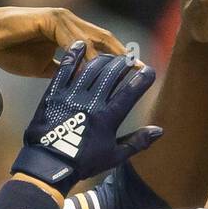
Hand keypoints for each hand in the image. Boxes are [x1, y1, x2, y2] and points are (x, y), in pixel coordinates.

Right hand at [0, 6, 125, 77]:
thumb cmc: (12, 49)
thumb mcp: (44, 66)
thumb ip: (62, 72)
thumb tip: (78, 88)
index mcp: (73, 34)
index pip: (104, 47)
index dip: (121, 61)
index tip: (137, 77)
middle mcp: (71, 23)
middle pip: (105, 40)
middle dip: (124, 57)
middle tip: (141, 73)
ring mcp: (61, 19)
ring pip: (91, 39)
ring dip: (106, 57)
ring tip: (121, 74)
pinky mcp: (48, 19)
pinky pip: (69, 38)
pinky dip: (81, 53)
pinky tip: (90, 69)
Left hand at [12, 41, 161, 192]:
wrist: (48, 164)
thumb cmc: (83, 163)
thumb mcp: (114, 156)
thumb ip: (137, 142)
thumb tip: (159, 131)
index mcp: (108, 117)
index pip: (130, 91)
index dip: (143, 78)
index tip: (150, 70)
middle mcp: (92, 102)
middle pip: (112, 73)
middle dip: (124, 63)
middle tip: (129, 60)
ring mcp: (72, 96)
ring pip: (91, 68)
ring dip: (103, 58)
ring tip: (110, 56)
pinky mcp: (54, 93)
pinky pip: (65, 69)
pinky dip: (74, 55)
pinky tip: (80, 44)